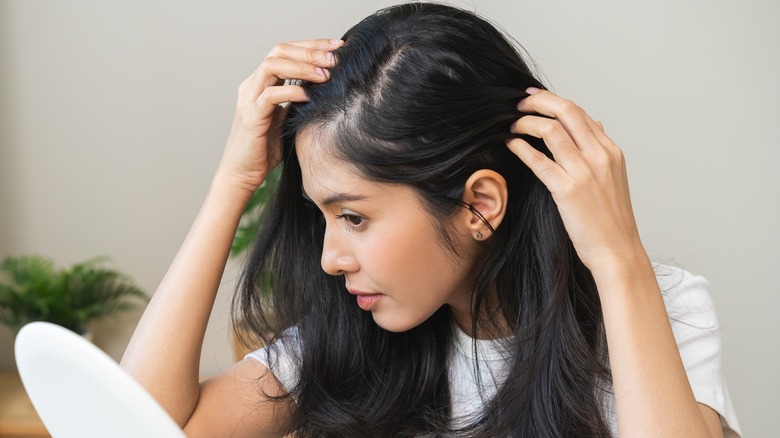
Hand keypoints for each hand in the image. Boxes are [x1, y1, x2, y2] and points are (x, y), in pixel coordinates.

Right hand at [216, 39, 342, 192]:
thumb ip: (299, 102)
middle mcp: (252, 85)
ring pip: (272, 65)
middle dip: (310, 50)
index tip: (337, 46)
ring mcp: (249, 99)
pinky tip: (310, 96)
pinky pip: (270, 95)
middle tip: (335, 56)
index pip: (285, 51)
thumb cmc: (266, 150)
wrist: (242, 174)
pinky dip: (292, 91)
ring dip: (302, 66)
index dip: (311, 45)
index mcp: (261, 83)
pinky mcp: (251, 116)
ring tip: (326, 74)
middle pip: (279, 51)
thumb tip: (327, 90)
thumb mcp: (287, 119)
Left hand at [507, 88, 644, 273]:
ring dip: (526, 122)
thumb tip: (594, 123)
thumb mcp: (614, 177)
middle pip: (566, 112)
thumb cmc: (612, 220)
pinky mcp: (567, 190)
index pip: (579, 113)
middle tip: (519, 104)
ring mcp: (584, 172)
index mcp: (611, 151)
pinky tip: (510, 144)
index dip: (553, 100)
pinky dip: (521, 147)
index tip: (534, 97)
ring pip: (551, 130)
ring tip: (512, 125)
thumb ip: (601, 149)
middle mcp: (600, 156)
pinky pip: (539, 160)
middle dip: (538, 101)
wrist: (618, 251)